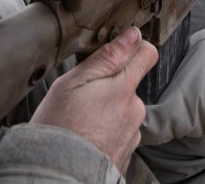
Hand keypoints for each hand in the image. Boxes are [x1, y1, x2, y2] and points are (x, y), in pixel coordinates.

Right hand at [31, 27, 157, 172]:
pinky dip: (103, 132)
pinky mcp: (124, 153)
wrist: (57, 175)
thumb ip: (106, 57)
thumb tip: (131, 35)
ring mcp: (131, 134)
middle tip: (81, 96)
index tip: (117, 49)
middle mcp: (134, 111)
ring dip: (105, 111)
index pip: (147, 54)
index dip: (134, 47)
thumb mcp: (74, 83)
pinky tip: (83, 136)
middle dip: (109, 86)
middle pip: (129, 84)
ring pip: (121, 110)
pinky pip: (117, 133)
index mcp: (124, 88)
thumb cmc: (60, 127)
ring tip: (78, 120)